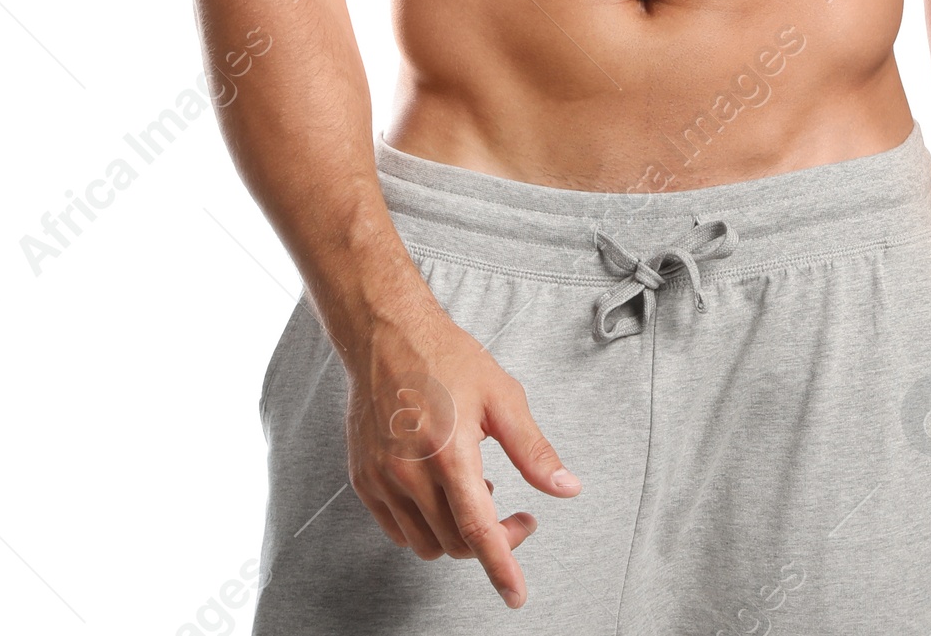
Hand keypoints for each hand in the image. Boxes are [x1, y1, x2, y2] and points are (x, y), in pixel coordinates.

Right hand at [343, 298, 579, 609]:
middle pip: (457, 542)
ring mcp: (382, 480)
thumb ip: (534, 450)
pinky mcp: (364, 480)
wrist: (385, 334)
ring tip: (475, 491)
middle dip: (493, 539)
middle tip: (515, 512)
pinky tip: (442, 492)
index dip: (502, 567)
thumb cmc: (445, 357)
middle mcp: (410, 474)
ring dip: (457, 534)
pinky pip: (398, 530)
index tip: (516, 595)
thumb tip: (567, 487)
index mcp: (450, 454)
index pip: (479, 531)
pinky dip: (425, 526)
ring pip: (426, 544)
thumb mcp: (501, 396)